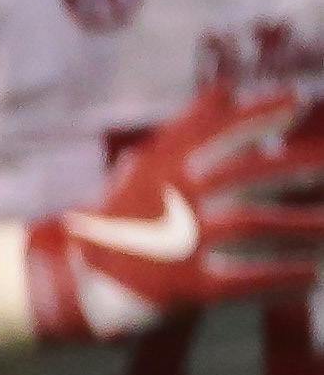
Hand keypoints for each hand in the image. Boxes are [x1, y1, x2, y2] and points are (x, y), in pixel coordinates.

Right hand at [13, 86, 323, 341]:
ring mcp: (180, 242)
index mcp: (167, 168)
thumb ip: (190, 128)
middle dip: (299, 167)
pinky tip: (311, 277)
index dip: (261, 114)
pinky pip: (242, 281)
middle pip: (250, 175)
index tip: (298, 102)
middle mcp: (176, 200)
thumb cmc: (123, 215)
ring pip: (255, 225)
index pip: (220, 132)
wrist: (73, 277)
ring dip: (303, 225)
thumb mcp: (147, 163)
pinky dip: (280, 279)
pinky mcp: (182, 286)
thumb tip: (227, 88)